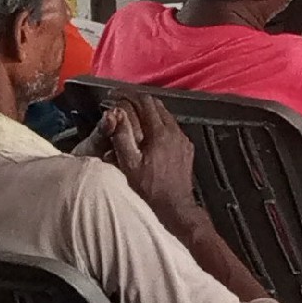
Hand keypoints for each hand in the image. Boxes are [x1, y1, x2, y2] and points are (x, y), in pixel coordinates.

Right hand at [104, 95, 201, 233]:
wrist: (175, 207)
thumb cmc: (150, 190)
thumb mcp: (130, 165)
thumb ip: (122, 138)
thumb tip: (116, 114)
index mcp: (160, 133)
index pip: (145, 102)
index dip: (128, 95)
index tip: (115, 96)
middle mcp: (175, 132)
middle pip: (156, 105)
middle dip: (138, 101)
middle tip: (121, 102)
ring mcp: (183, 140)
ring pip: (165, 115)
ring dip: (148, 112)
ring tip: (132, 115)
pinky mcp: (186, 148)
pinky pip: (172, 128)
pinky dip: (158, 124)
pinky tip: (148, 133)